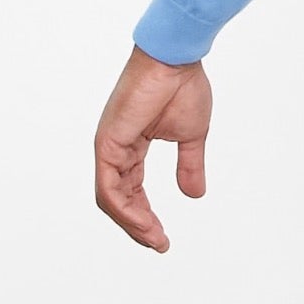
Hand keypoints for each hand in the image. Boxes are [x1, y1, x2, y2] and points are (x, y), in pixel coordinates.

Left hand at [95, 45, 211, 251]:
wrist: (176, 59)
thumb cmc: (183, 86)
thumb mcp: (191, 135)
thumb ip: (189, 165)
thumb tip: (195, 194)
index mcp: (131, 145)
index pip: (132, 190)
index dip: (146, 216)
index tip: (163, 238)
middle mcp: (115, 148)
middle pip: (118, 200)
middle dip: (138, 226)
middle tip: (159, 244)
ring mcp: (109, 146)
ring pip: (111, 199)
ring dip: (132, 223)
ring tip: (154, 239)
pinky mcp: (108, 143)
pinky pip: (109, 187)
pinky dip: (124, 209)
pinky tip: (142, 222)